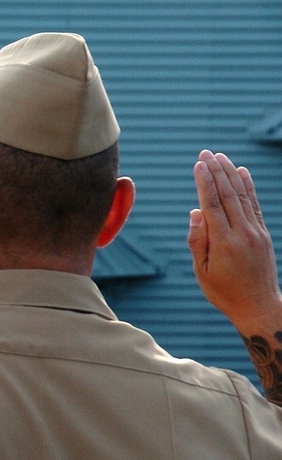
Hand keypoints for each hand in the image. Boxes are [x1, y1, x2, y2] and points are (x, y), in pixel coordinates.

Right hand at [188, 150, 281, 329]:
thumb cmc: (223, 292)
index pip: (212, 205)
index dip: (205, 183)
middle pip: (228, 195)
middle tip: (206, 153)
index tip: (199, 164)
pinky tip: (242, 172)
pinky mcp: (262, 234)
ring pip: (242, 196)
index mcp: (224, 243)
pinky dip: (248, 187)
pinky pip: (254, 205)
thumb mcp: (202, 272)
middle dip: (217, 172)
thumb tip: (196, 212)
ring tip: (221, 157)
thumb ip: (197, 241)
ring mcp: (256, 232)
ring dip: (231, 174)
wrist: (258, 306)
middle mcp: (243, 233)